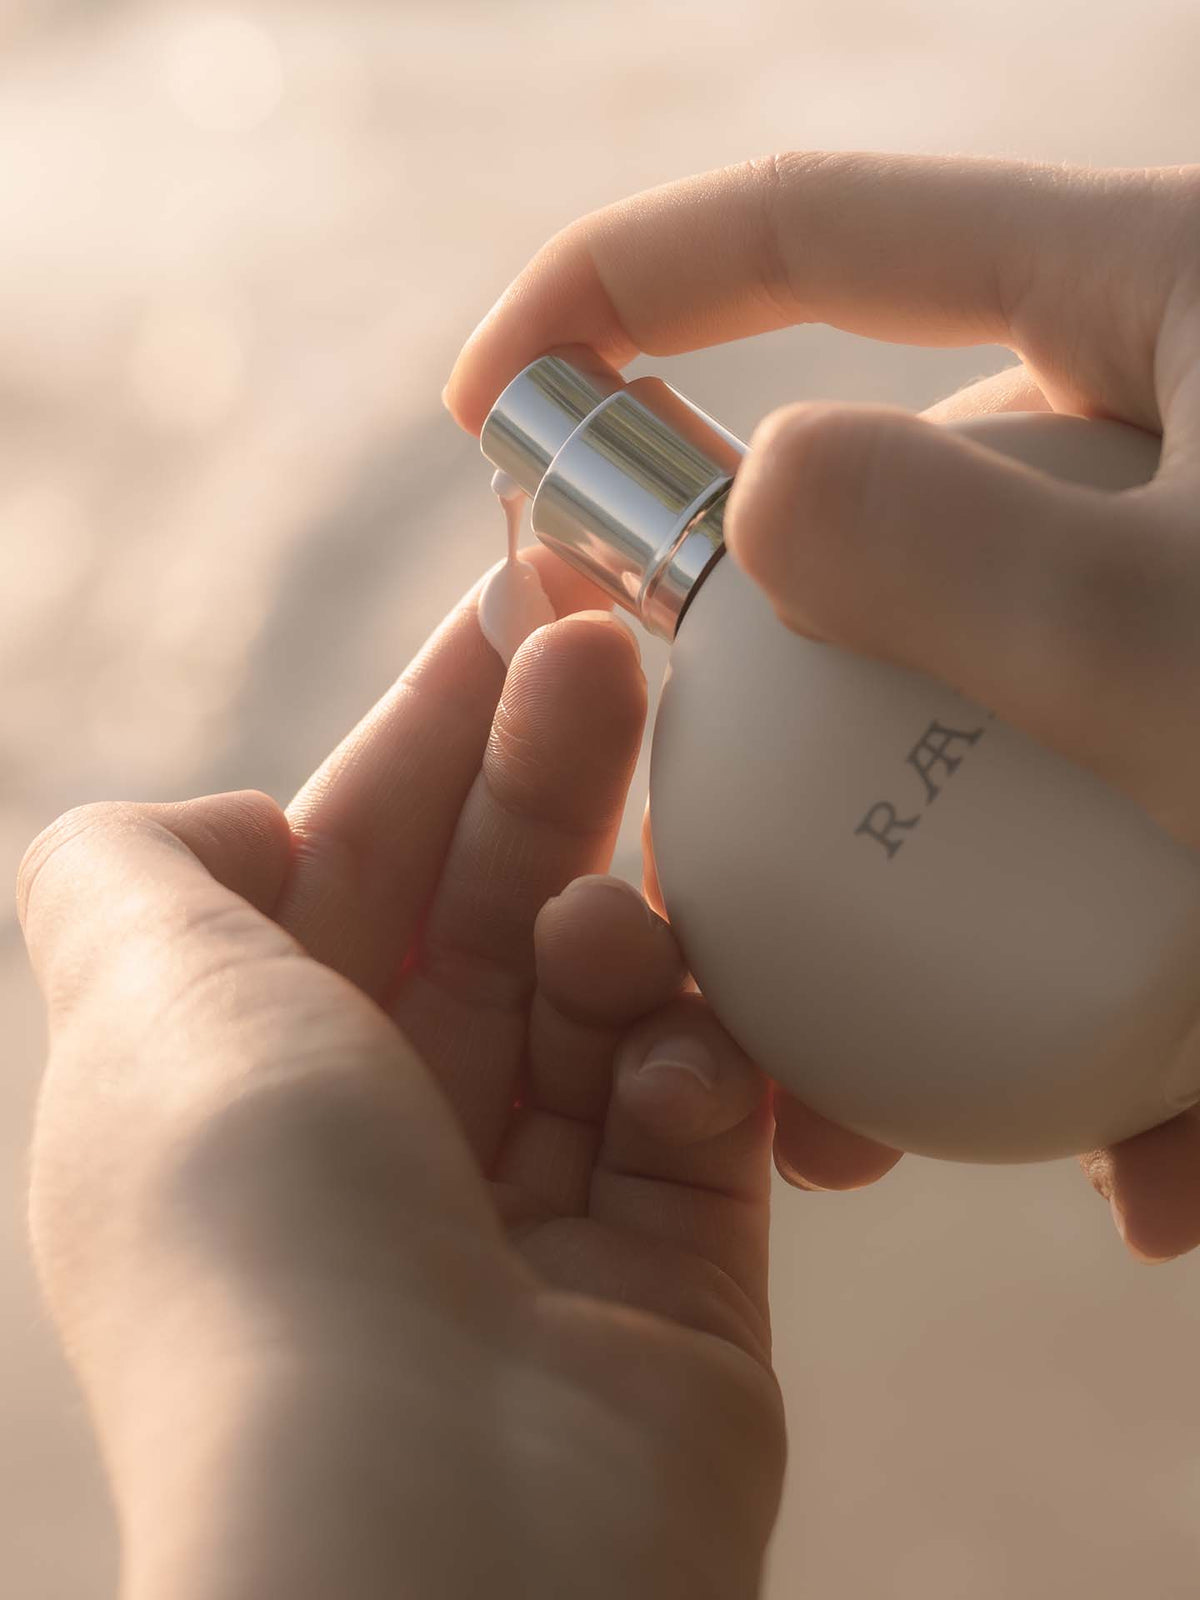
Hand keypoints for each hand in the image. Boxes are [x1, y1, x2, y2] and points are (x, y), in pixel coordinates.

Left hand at [18, 553, 783, 1599]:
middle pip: (483, 903)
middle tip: (611, 649)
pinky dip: (679, 1062)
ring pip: (595, 993)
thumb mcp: (143, 1005)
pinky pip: (692, 1108)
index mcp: (251, 1075)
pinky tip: (660, 1054)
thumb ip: (126, 878)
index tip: (515, 612)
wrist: (444, 1534)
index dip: (426, 731)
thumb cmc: (266, 1243)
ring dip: (612, 920)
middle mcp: (382, 1140)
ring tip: (611, 916)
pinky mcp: (665, 1270)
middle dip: (544, 775)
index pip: (353, 855)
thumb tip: (224, 819)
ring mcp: (528, 1207)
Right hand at [445, 152, 1199, 1261]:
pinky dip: (1112, 1013)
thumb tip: (749, 499)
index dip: (609, 298)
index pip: (804, 236)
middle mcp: (1146, 451)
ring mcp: (1181, 611)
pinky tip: (1163, 1171)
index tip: (476, 415)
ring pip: (979, 749)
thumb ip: (957, 553)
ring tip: (895, 1132)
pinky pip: (1112, 854)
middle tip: (699, 934)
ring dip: (921, 946)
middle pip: (866, 554)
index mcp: (1144, 310)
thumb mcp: (1199, 642)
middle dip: (755, 755)